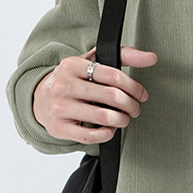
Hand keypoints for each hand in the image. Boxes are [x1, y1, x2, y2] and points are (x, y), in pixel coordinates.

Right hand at [33, 46, 157, 143]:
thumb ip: (123, 56)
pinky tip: (109, 128)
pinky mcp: (58, 128)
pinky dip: (108, 134)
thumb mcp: (92, 62)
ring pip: (105, 117)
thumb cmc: (74, 80)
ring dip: (123, 120)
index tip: (142, 95)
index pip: (114, 76)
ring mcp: (59, 108)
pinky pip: (92, 136)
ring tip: (124, 118)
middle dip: (132, 105)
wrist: (40, 99)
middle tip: (135, 109)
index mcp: (72, 65)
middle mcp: (63, 85)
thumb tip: (152, 57)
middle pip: (113, 97)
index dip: (135, 87)